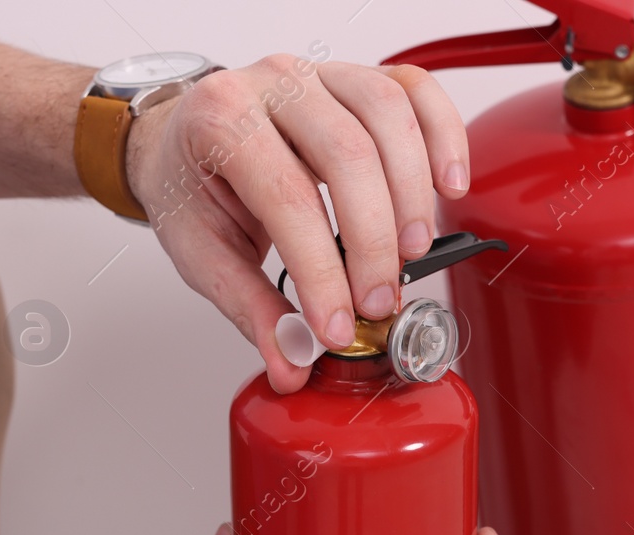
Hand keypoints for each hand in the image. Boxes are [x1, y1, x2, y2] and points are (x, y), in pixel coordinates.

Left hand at [124, 56, 469, 393]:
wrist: (184, 137)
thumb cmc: (194, 186)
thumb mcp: (202, 254)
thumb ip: (250, 308)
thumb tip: (293, 361)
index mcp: (220, 120)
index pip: (286, 197)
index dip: (322, 271)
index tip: (338, 327)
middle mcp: (272, 83)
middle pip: (347, 154)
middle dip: (374, 240)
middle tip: (378, 301)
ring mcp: (321, 74)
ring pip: (389, 114)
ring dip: (413, 193)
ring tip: (414, 252)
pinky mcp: (359, 78)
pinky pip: (416, 88)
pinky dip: (445, 136)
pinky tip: (449, 187)